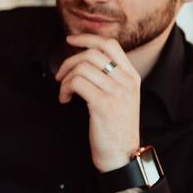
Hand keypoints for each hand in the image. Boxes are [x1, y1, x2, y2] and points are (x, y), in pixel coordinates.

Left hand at [55, 35, 140, 172]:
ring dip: (65, 78)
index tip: (70, 41)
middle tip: (60, 75)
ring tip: (64, 92)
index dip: (87, 38)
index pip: (111, 44)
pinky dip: (65, 89)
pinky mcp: (103, 104)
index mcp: (132, 76)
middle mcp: (127, 81)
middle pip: (92, 53)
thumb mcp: (120, 97)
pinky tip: (65, 100)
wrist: (121, 154)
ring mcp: (116, 92)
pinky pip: (77, 83)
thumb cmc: (114, 127)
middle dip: (69, 61)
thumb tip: (84, 59)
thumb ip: (110, 78)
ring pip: (82, 67)